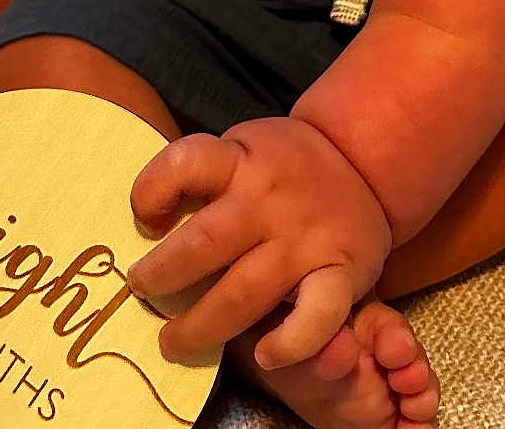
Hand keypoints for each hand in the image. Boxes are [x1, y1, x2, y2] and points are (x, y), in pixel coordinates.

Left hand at [125, 116, 392, 370]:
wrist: (363, 161)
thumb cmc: (283, 164)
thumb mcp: (242, 149)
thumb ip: (204, 178)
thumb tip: (141, 228)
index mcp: (241, 159)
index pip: (185, 164)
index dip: (152, 191)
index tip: (144, 218)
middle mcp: (270, 198)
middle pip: (204, 243)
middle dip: (161, 277)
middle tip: (143, 292)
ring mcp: (306, 238)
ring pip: (244, 293)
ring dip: (200, 327)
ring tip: (173, 342)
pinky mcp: (341, 272)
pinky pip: (316, 317)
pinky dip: (291, 343)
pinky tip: (266, 355)